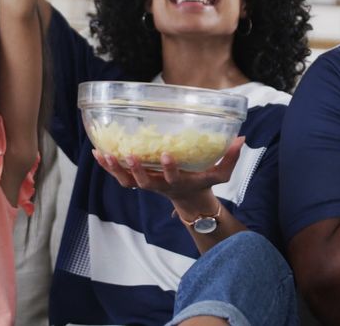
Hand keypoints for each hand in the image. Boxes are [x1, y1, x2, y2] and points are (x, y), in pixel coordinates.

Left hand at [92, 136, 243, 200]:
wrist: (188, 200)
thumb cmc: (203, 182)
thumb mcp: (220, 174)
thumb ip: (230, 158)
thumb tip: (241, 138)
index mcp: (178, 183)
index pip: (172, 177)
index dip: (169, 167)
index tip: (167, 153)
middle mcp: (159, 185)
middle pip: (144, 182)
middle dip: (136, 170)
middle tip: (130, 154)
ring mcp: (146, 184)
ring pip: (126, 181)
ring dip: (115, 168)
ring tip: (106, 153)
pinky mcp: (137, 181)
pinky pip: (119, 176)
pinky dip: (107, 166)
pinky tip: (98, 151)